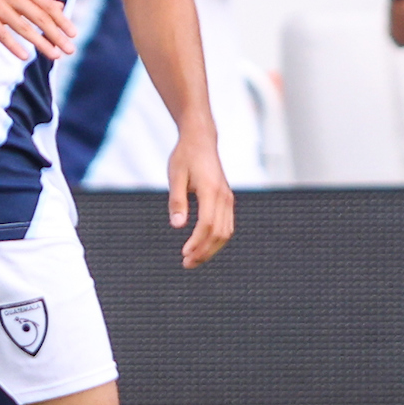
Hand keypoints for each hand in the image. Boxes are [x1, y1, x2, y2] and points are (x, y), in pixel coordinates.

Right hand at [0, 0, 75, 61]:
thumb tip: (59, 6)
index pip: (47, 6)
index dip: (61, 20)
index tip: (73, 34)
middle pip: (40, 18)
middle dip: (57, 35)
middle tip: (70, 50)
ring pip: (24, 27)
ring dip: (41, 43)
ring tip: (55, 56)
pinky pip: (1, 33)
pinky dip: (13, 45)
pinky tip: (24, 56)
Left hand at [165, 132, 234, 267]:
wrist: (200, 140)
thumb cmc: (184, 157)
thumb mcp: (175, 176)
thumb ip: (177, 201)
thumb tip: (177, 226)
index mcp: (210, 190)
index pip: (207, 224)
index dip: (197, 242)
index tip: (184, 254)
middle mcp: (223, 196)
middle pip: (219, 233)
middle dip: (204, 251)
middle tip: (187, 264)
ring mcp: (228, 198)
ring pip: (226, 232)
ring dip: (211, 249)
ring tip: (193, 259)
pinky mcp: (227, 200)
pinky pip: (227, 226)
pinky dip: (216, 240)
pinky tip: (202, 246)